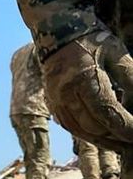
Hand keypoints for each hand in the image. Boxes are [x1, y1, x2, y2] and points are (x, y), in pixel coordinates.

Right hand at [42, 31, 132, 153]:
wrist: (58, 32)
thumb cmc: (92, 40)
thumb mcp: (117, 54)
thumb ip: (131, 79)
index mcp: (85, 80)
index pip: (108, 112)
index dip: (126, 128)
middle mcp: (67, 94)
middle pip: (95, 127)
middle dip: (117, 138)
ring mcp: (57, 101)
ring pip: (82, 131)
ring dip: (103, 141)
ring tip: (122, 146)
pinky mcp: (53, 104)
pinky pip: (72, 127)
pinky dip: (88, 135)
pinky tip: (103, 137)